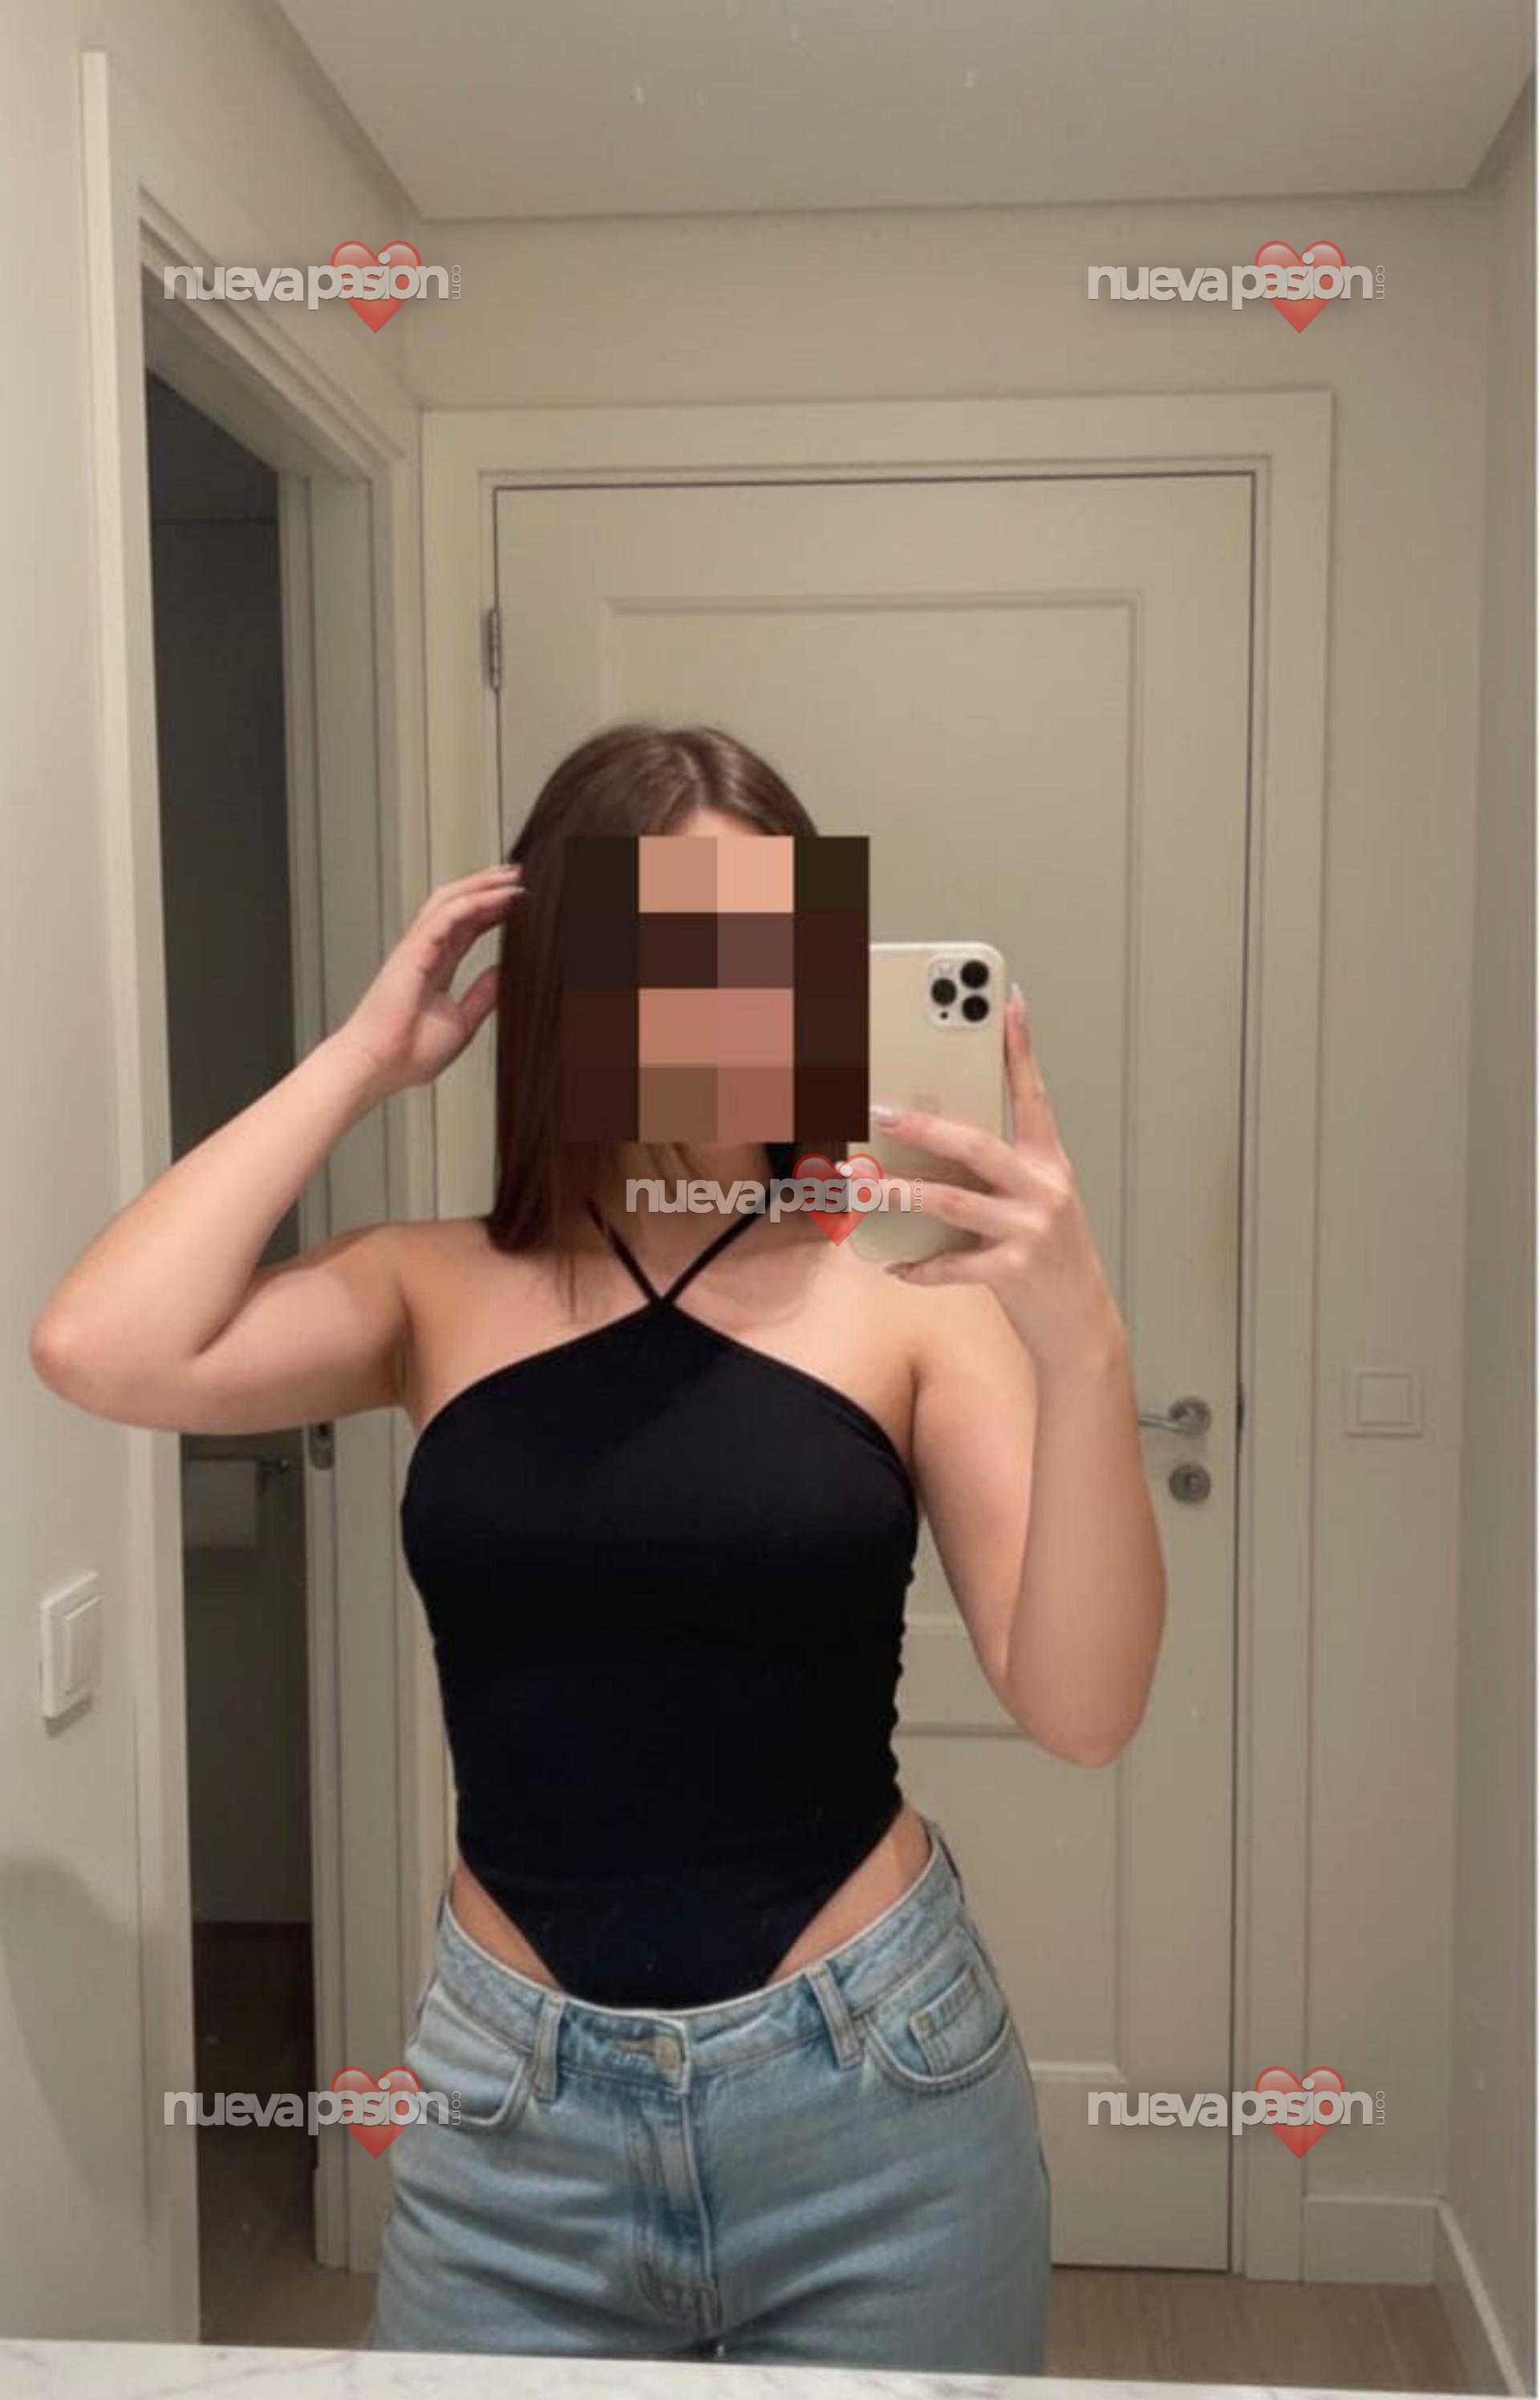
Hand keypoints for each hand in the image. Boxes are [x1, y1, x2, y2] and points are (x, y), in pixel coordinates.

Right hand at [333, 864, 521, 1094]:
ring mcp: (417, 948)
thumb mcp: (462, 1021)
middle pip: (460, 904)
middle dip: (489, 886)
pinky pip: (447, 915)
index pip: (468, 926)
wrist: (379, 1066)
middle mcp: (426, 951)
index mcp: (436, 967)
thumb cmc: (409, 1052)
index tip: (522, 901)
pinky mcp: (414, 950)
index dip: (493, 909)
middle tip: (522, 874)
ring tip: (514, 875)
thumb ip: (482, 995)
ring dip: (484, 885)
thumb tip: (505, 973)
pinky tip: (501, 896)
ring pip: (452, 900)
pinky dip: (475, 901)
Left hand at [874, 984, 1125, 1372]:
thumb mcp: (1039, 1202)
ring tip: (863, 1186)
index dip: (1021, 1048)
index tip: (1007, 1002)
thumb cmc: (1051, 1255)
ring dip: (900, 1192)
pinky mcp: (1012, 1273)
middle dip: (924, 1125)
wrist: (1081, 1323)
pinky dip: (920, 1265)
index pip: (1033, 1094)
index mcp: (1050, 1163)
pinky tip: (895, 1265)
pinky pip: (952, 1264)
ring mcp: (1029, 1232)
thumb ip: (1002, 1171)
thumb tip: (935, 1140)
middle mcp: (1043, 1190)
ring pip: (952, 1201)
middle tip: (879, 1110)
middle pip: (977, 1145)